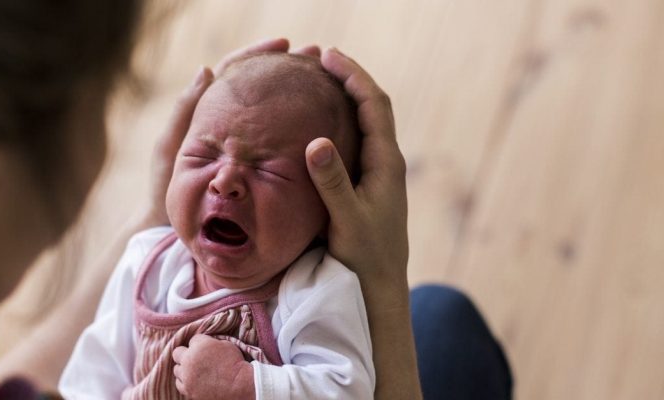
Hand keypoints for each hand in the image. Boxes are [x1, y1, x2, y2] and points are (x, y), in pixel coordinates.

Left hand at [141, 38, 321, 228]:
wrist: (175, 231)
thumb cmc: (165, 191)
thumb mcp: (170, 149)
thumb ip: (184, 112)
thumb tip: (207, 70)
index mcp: (209, 113)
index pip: (236, 72)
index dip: (259, 55)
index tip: (284, 45)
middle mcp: (231, 126)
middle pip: (262, 88)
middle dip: (288, 69)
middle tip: (315, 57)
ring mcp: (247, 147)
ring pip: (275, 115)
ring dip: (298, 96)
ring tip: (325, 82)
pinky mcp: (258, 168)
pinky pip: (281, 145)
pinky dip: (298, 130)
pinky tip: (320, 125)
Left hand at [171, 334, 253, 399]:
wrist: (240, 386)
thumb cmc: (236, 364)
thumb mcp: (225, 344)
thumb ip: (210, 342)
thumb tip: (204, 344)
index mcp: (199, 346)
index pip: (193, 340)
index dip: (201, 344)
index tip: (207, 349)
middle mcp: (189, 360)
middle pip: (177, 352)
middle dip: (185, 353)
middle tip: (195, 358)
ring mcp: (187, 377)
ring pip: (177, 369)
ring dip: (184, 368)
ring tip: (195, 370)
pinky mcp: (188, 390)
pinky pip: (179, 383)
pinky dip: (185, 381)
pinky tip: (194, 380)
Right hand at [307, 48, 420, 399]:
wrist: (380, 287)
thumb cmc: (364, 257)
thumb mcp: (346, 220)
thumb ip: (332, 183)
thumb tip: (316, 141)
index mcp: (386, 163)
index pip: (374, 105)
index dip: (353, 75)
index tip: (328, 55)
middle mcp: (386, 162)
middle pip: (372, 106)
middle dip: (349, 78)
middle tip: (319, 58)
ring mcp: (378, 173)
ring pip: (364, 123)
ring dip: (345, 97)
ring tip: (318, 81)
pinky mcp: (367, 185)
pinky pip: (355, 141)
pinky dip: (340, 122)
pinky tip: (318, 124)